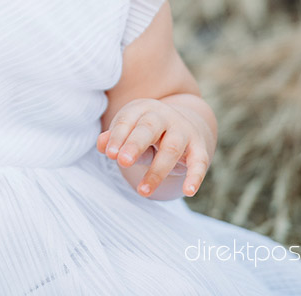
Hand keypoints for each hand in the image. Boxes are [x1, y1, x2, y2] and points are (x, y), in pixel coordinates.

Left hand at [97, 97, 211, 198]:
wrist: (180, 125)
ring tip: (142, 191)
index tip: (109, 154)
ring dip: (157, 171)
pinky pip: (199, 161)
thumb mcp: (129, 132)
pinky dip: (195, 176)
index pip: (128, 120)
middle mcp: (164, 116)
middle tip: (123, 162)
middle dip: (135, 145)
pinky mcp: (199, 147)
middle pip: (149, 128)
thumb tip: (102, 145)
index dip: (118, 137)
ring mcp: (183, 130)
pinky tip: (188, 191)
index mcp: (142, 109)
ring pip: (171, 148)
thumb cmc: (144, 133)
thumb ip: (115, 139)